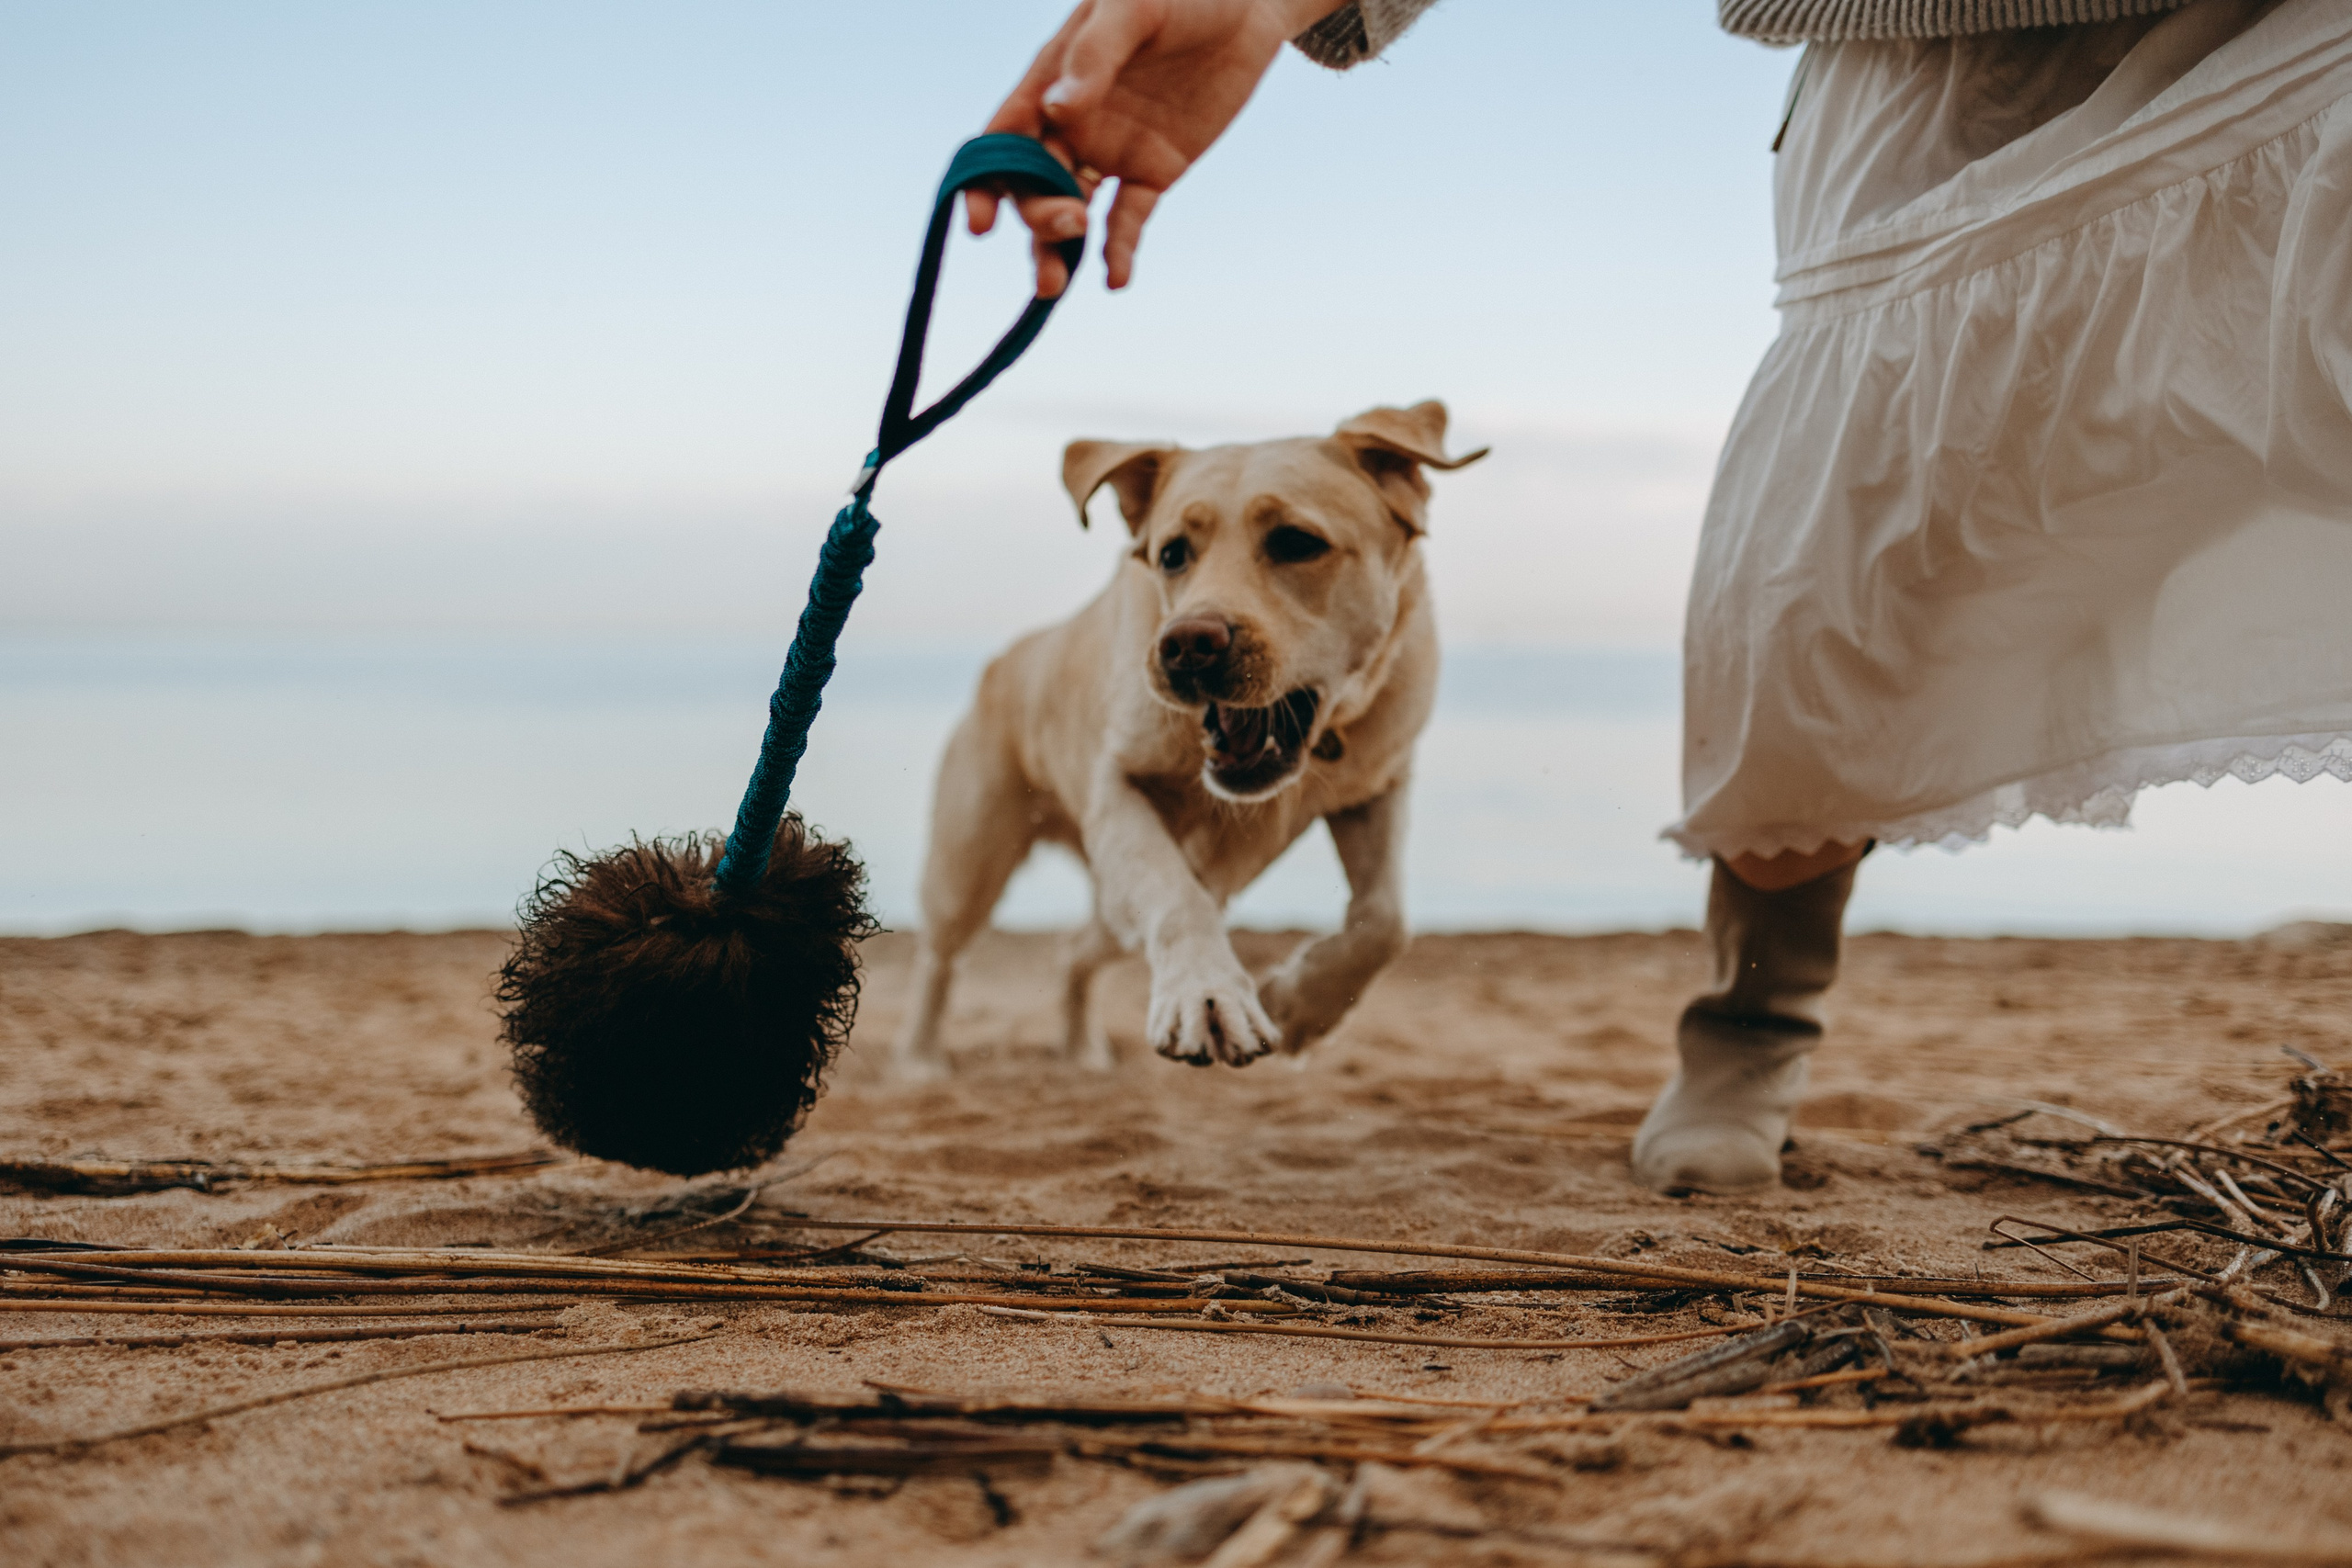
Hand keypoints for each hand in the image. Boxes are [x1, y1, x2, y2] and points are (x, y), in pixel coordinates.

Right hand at [970, 0, 1345, 295]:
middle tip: (1071, 224)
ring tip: (1057, 285)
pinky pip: (1128, 220)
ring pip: (1072, 210)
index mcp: (1051, 80)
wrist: (1249, 4)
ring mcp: (1111, 151)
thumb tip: (1056, 110)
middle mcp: (1071, 123)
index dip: (985, 181)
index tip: (981, 223)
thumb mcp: (1133, 7)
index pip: (1004, 138)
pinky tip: (1115, 280)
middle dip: (1037, 216)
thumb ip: (1094, 57)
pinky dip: (1118, 251)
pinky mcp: (1154, 172)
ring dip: (1060, 248)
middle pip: (1034, 184)